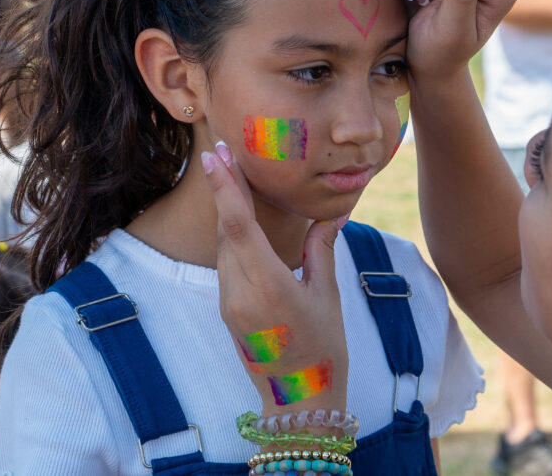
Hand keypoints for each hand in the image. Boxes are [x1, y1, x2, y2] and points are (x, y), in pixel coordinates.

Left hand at [201, 142, 348, 414]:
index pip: (239, 228)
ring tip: (228, 173)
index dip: (226, 189)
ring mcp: (229, 303)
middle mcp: (241, 293)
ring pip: (223, 246)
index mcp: (269, 287)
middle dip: (223, 189)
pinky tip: (236, 216)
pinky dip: (231, 235)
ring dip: (226, 210)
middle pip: (226, 230)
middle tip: (219, 149)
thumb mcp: (327, 296)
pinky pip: (226, 263)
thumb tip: (334, 211)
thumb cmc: (323, 350)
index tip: (216, 157)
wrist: (299, 402)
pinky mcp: (227, 310)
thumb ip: (322, 249)